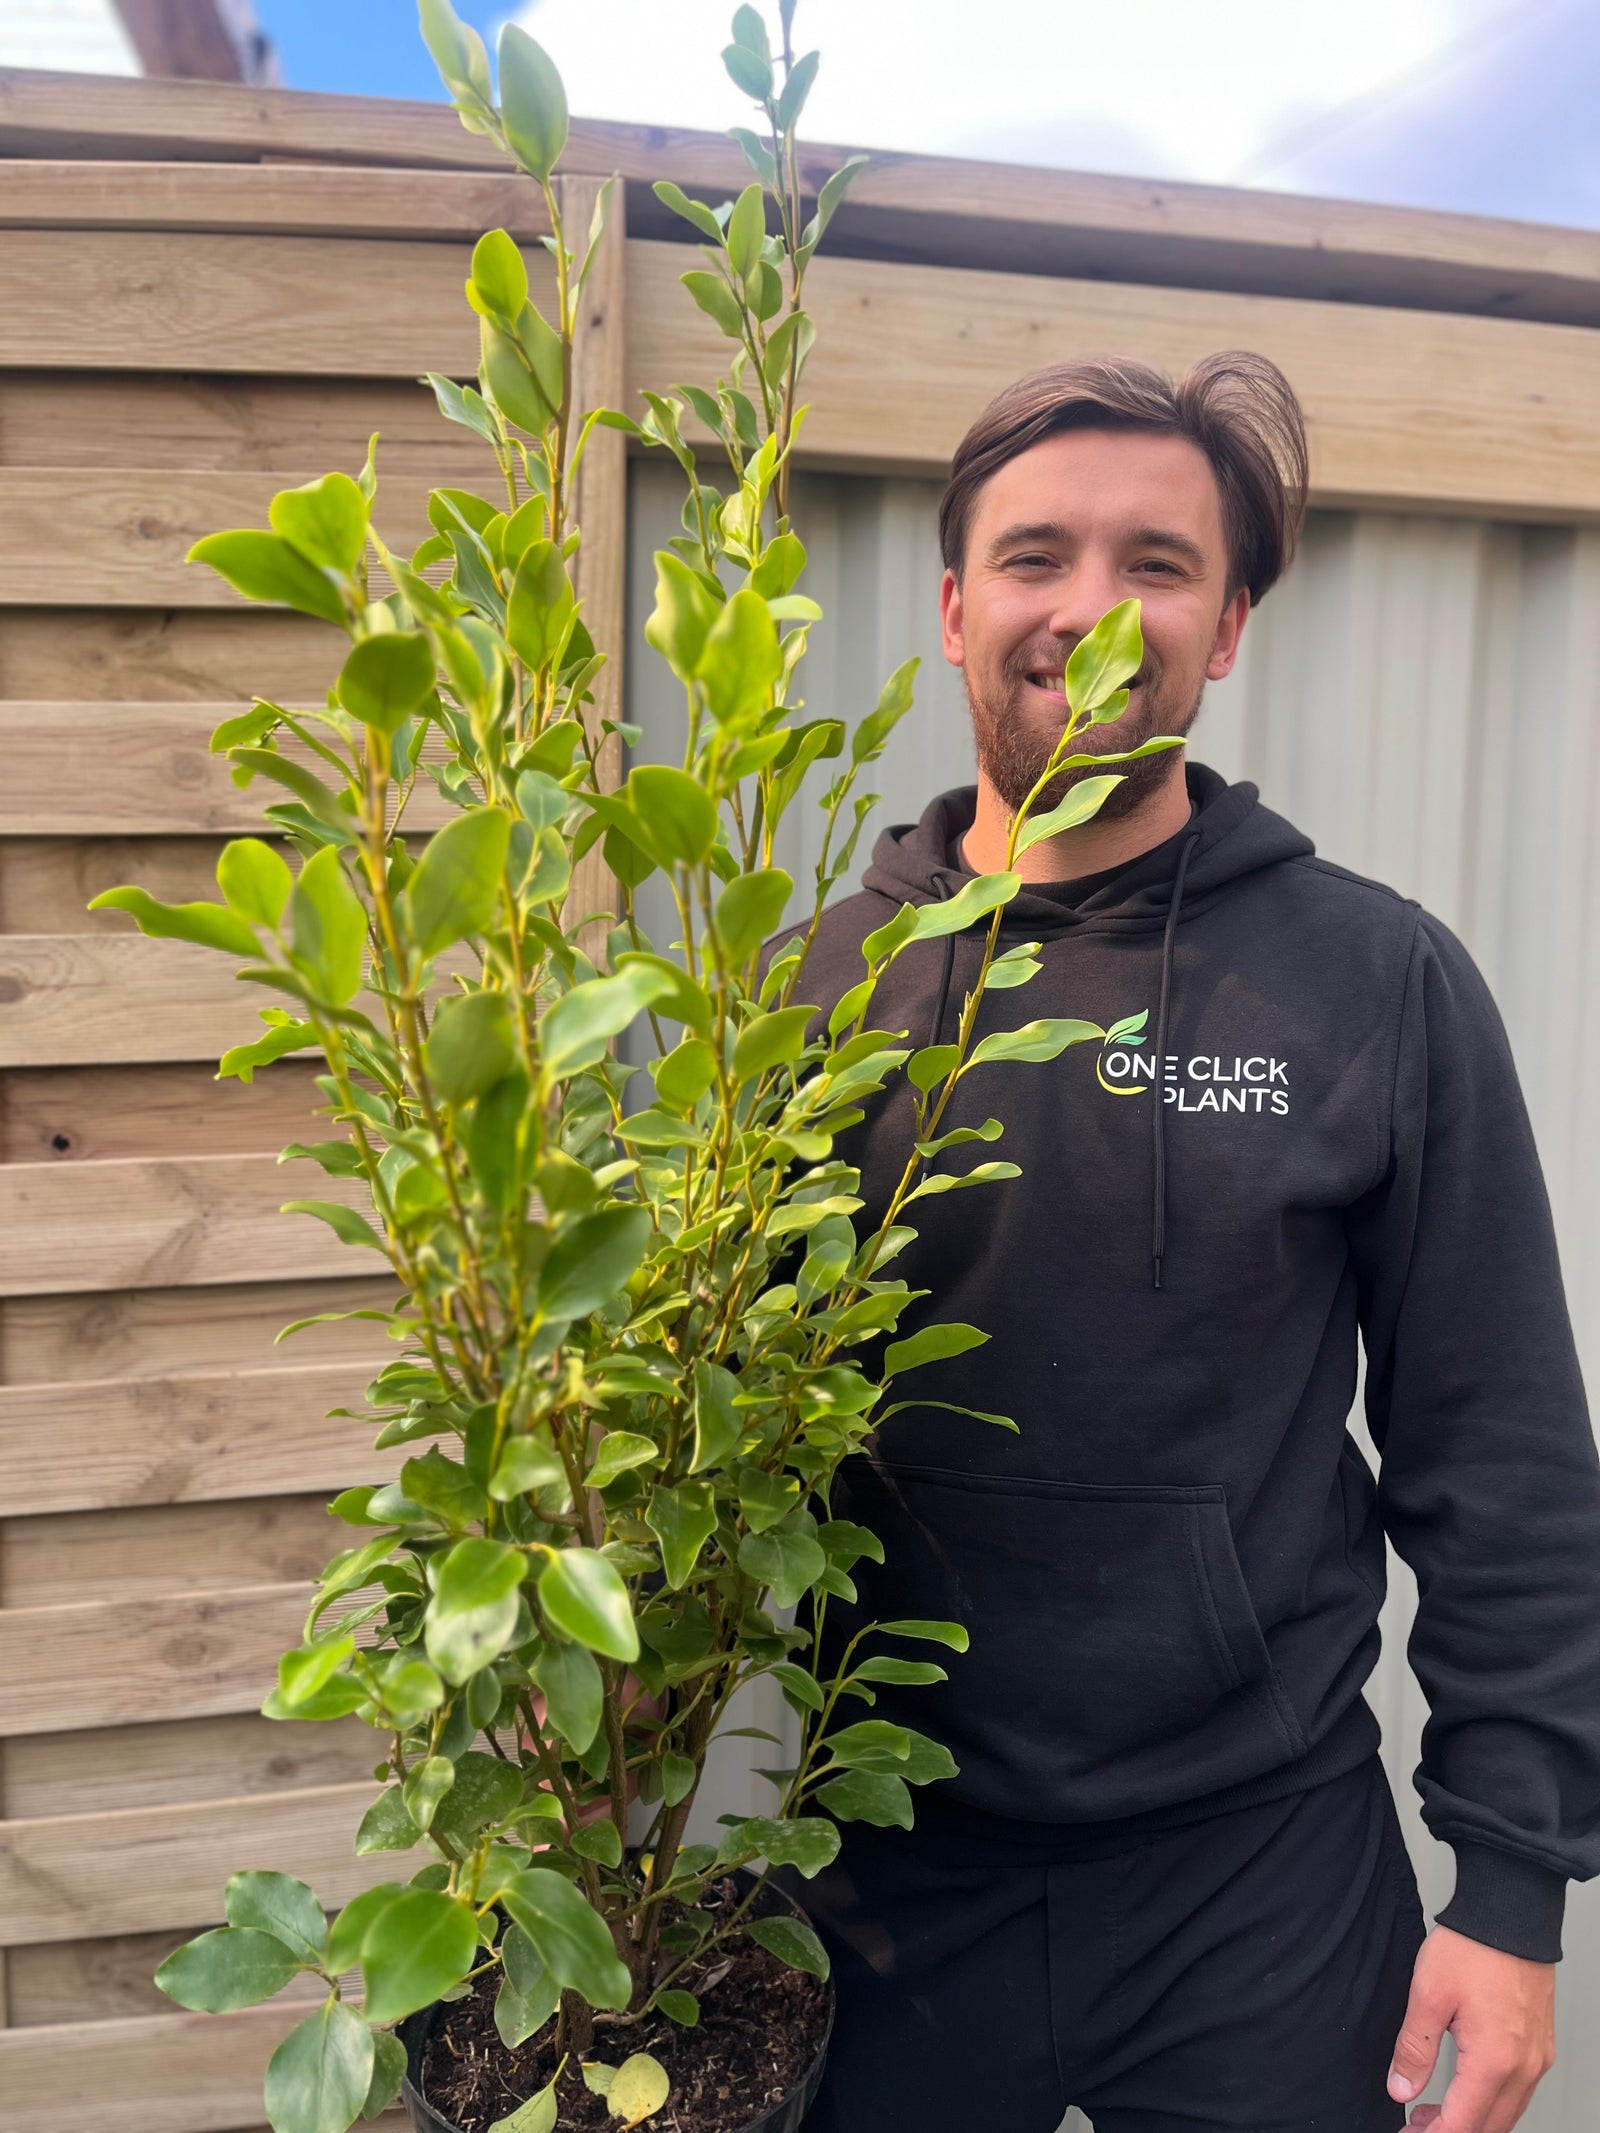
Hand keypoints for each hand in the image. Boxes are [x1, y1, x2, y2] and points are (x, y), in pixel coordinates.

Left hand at [1387, 1925, 1554, 2130]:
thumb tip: (1401, 2089)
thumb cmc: (1472, 1947)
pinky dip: (1492, 2101)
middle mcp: (1524, 2067)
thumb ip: (1414, 2048)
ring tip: (1433, 2111)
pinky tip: (1466, 2088)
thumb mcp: (1427, 1994)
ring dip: (1472, 2120)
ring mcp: (1537, 2057)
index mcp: (1494, 2060)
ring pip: (1507, 2112)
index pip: (1463, 2124)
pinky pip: (1519, 2091)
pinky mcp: (1541, 2044)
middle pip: (1490, 2127)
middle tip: (1416, 2125)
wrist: (1512, 1913)